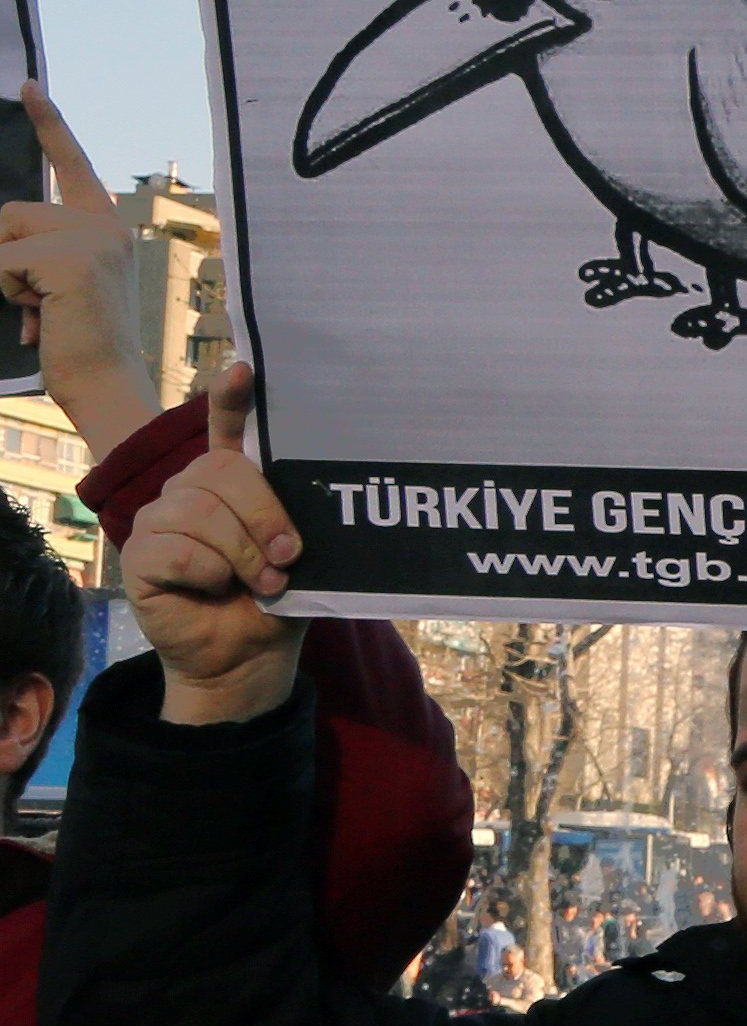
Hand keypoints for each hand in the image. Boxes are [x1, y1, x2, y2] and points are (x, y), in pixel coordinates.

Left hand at [0, 88, 152, 454]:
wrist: (105, 385)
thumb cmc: (74, 345)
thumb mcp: (49, 285)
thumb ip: (30, 253)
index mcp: (105, 228)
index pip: (70, 165)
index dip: (49, 124)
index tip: (27, 86)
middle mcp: (106, 226)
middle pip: (14, 210)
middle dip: (3, 254)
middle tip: (38, 304)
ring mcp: (93, 238)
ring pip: (6, 231)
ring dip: (4, 276)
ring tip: (41, 311)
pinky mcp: (73, 258)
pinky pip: (3, 260)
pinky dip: (7, 292)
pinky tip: (41, 319)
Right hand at [121, 364, 302, 725]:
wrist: (248, 655)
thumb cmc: (280, 597)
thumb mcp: (303, 552)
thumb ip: (300, 515)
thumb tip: (328, 489)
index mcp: (234, 481)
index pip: (228, 427)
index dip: (233, 397)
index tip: (244, 370)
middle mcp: (192, 490)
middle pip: (221, 472)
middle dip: (265, 516)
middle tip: (288, 556)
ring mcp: (160, 519)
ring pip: (199, 511)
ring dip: (242, 553)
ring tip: (264, 581)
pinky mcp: (139, 555)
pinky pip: (175, 549)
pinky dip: (208, 573)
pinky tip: (215, 588)